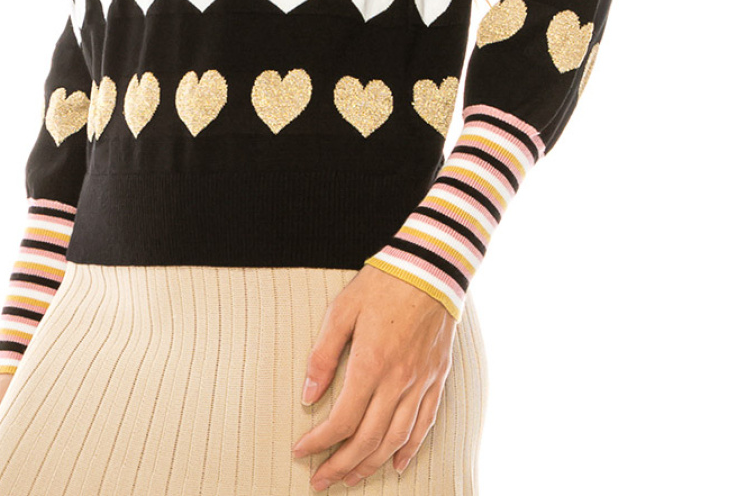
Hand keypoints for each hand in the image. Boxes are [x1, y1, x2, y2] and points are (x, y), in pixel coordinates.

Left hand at [291, 264, 457, 488]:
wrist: (431, 265)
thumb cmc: (383, 283)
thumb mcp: (342, 309)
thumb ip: (323, 355)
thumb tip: (307, 395)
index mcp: (371, 364)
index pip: (341, 420)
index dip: (319, 443)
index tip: (300, 452)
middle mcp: (398, 380)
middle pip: (368, 440)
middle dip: (340, 466)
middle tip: (320, 481)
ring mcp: (421, 382)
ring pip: (396, 440)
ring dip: (370, 465)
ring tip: (350, 478)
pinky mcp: (437, 377)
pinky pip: (425, 424)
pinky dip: (410, 450)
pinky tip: (395, 465)